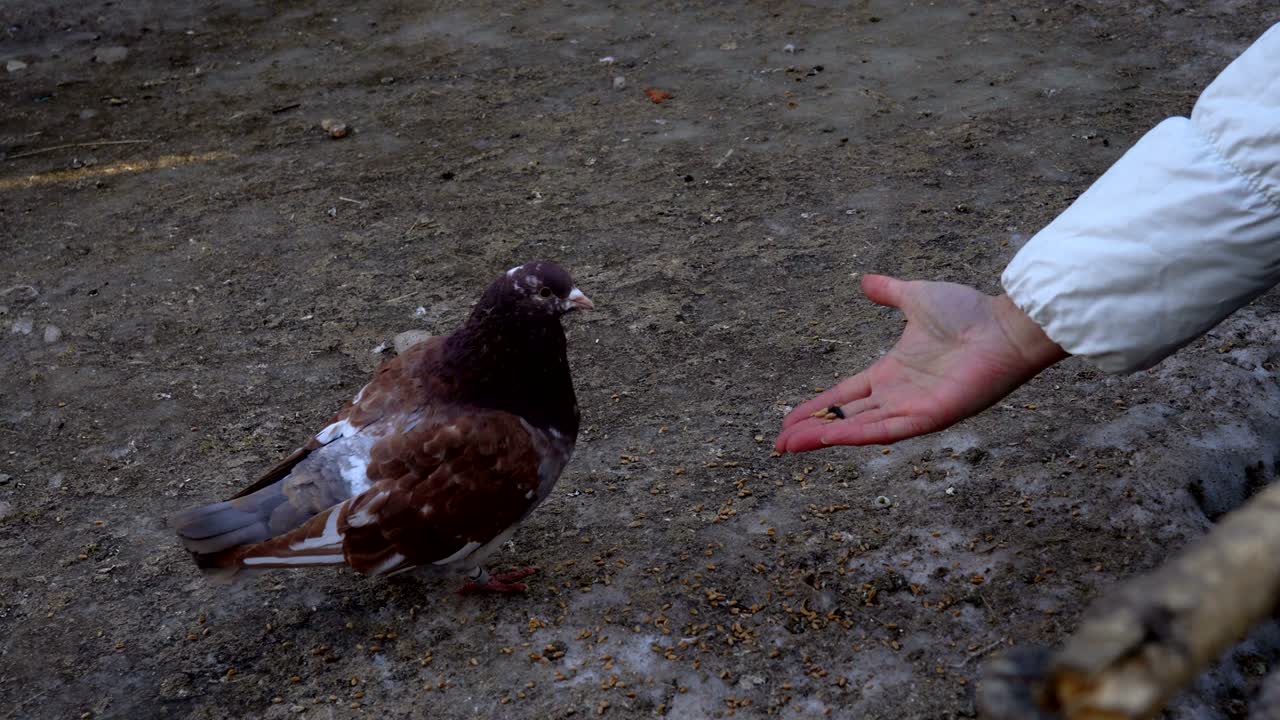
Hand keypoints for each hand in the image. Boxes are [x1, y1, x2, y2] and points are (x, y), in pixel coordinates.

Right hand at [774, 275, 1066, 452]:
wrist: (1005, 325)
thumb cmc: (970, 313)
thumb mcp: (915, 297)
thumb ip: (889, 293)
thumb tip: (865, 282)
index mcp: (891, 373)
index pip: (844, 396)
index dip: (816, 409)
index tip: (787, 420)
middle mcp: (897, 396)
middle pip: (844, 418)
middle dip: (810, 431)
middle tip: (778, 444)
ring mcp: (912, 409)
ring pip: (857, 429)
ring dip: (823, 438)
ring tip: (789, 446)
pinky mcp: (928, 417)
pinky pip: (885, 431)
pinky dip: (854, 436)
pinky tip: (827, 439)